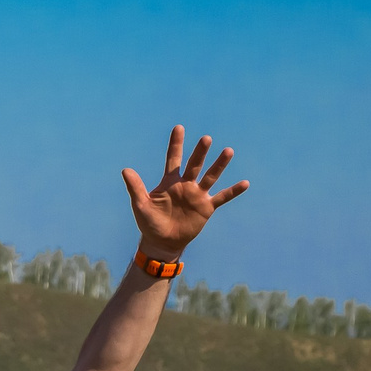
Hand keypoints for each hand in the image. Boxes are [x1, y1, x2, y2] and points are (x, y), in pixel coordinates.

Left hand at [121, 125, 247, 256]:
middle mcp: (186, 185)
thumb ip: (135, 187)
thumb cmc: (149, 223)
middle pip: (194, 165)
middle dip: (200, 152)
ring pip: (211, 176)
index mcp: (170, 182)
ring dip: (219, 165)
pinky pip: (222, 197)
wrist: (162, 242)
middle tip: (206, 139)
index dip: (176, 144)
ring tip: (228, 151)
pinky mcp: (206, 208)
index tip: (178, 127)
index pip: (173, 159)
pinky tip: (245, 183)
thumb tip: (125, 170)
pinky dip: (233, 191)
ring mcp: (197, 195)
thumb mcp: (141, 205)